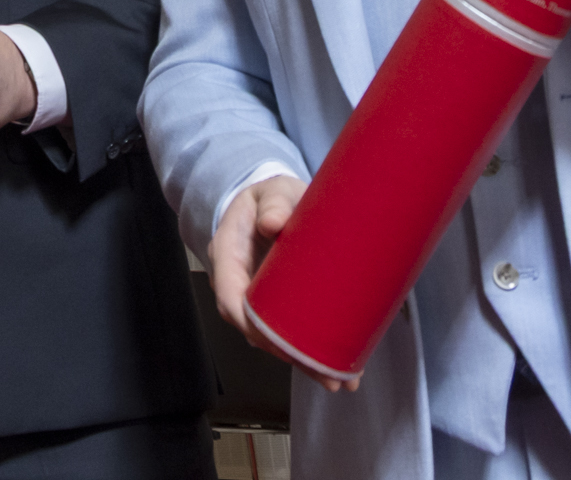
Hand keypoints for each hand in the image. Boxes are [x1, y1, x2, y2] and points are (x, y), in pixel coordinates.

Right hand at [211, 175, 344, 390]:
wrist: (277, 203)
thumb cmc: (272, 197)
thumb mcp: (272, 192)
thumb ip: (274, 203)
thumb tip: (272, 224)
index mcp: (228, 254)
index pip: (229, 296)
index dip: (250, 323)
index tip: (277, 342)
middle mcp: (238, 282)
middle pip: (253, 328)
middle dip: (287, 354)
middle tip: (327, 373)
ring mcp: (257, 297)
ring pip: (271, 337)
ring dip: (303, 360)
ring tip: (341, 379)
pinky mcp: (277, 305)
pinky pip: (287, 330)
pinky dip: (310, 351)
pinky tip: (340, 369)